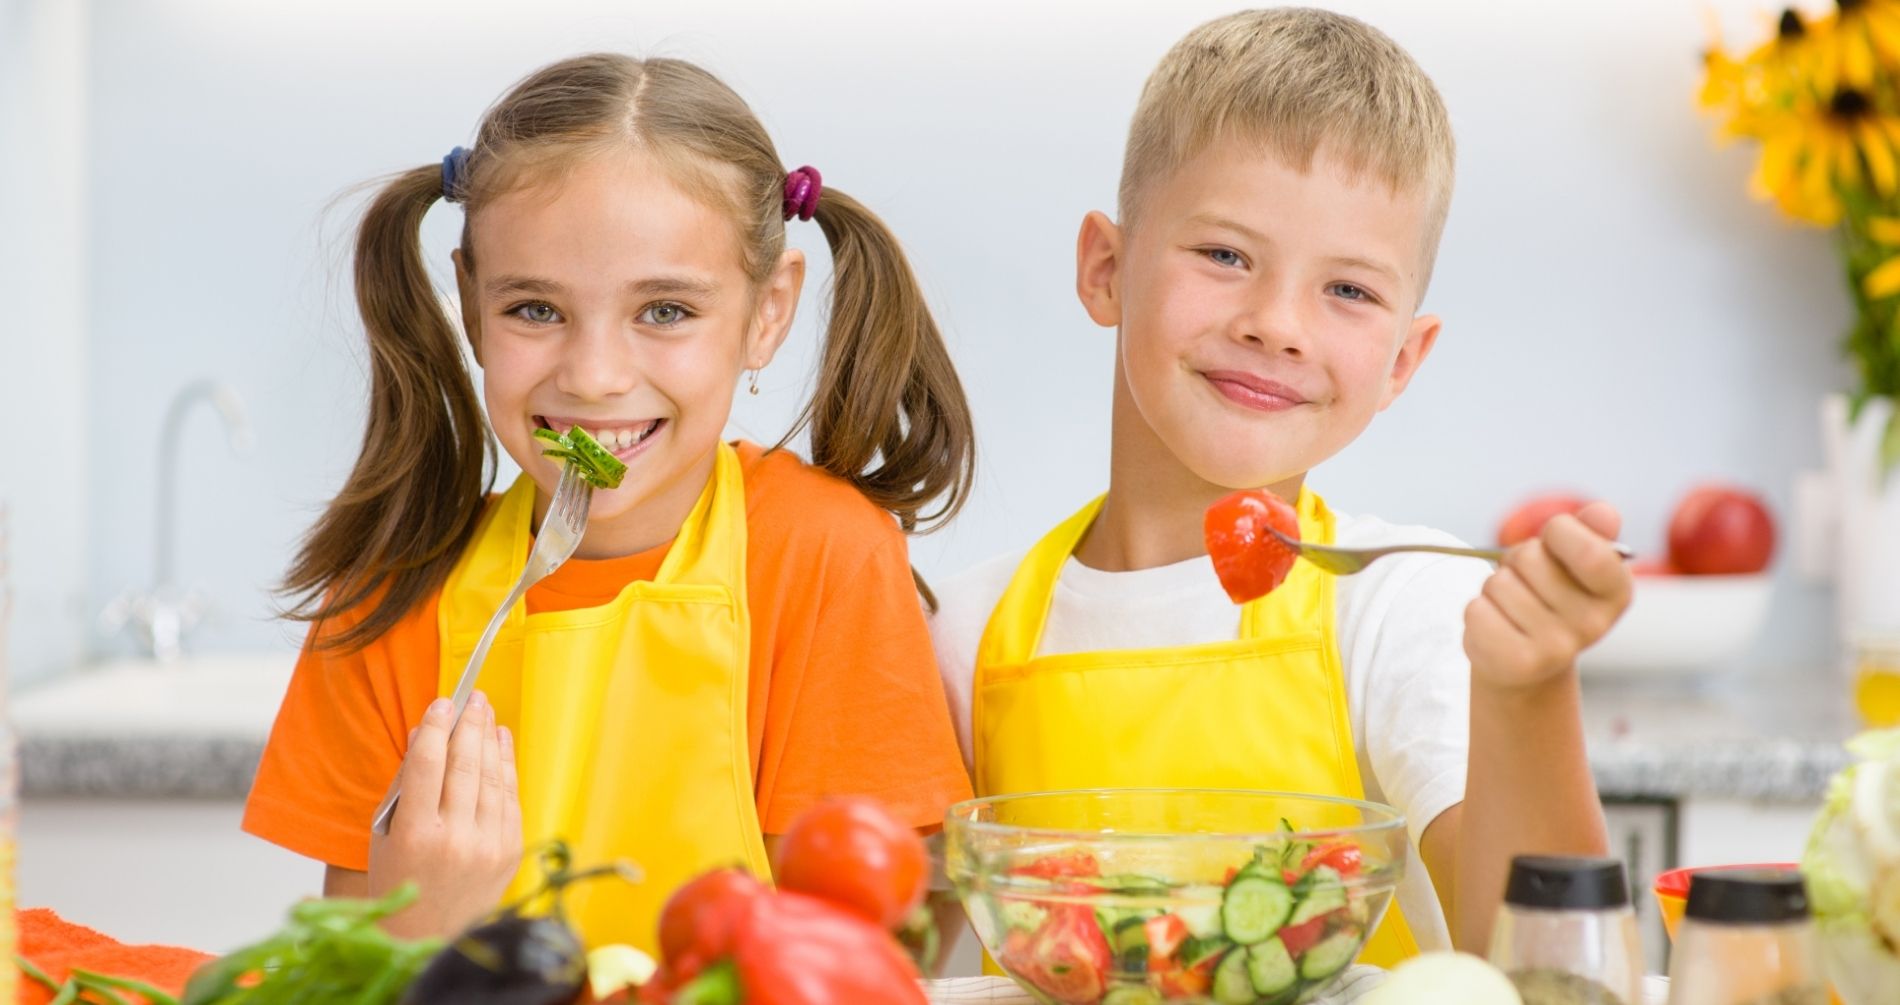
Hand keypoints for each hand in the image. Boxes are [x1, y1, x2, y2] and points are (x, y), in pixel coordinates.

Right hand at [369, 691, 522, 938]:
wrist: (427, 937)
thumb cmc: (400, 879)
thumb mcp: (386, 835)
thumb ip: (407, 785)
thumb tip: (428, 735)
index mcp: (415, 835)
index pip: (426, 765)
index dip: (436, 728)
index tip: (442, 702)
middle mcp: (454, 839)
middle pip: (464, 766)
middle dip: (469, 725)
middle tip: (472, 697)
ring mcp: (487, 846)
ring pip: (490, 778)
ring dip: (489, 740)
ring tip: (486, 713)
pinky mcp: (509, 851)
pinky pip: (509, 798)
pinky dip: (506, 766)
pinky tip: (501, 743)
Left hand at [1464, 501, 1632, 689]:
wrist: (1525, 661)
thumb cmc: (1548, 596)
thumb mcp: (1572, 561)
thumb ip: (1589, 532)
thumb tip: (1603, 513)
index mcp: (1616, 591)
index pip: (1591, 552)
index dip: (1559, 532)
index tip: (1554, 539)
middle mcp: (1594, 624)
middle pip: (1530, 558)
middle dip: (1517, 561)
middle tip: (1526, 583)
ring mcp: (1558, 648)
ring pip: (1499, 583)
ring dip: (1494, 588)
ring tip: (1511, 607)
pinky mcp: (1518, 663)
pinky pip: (1476, 611)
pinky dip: (1476, 611)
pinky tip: (1496, 626)